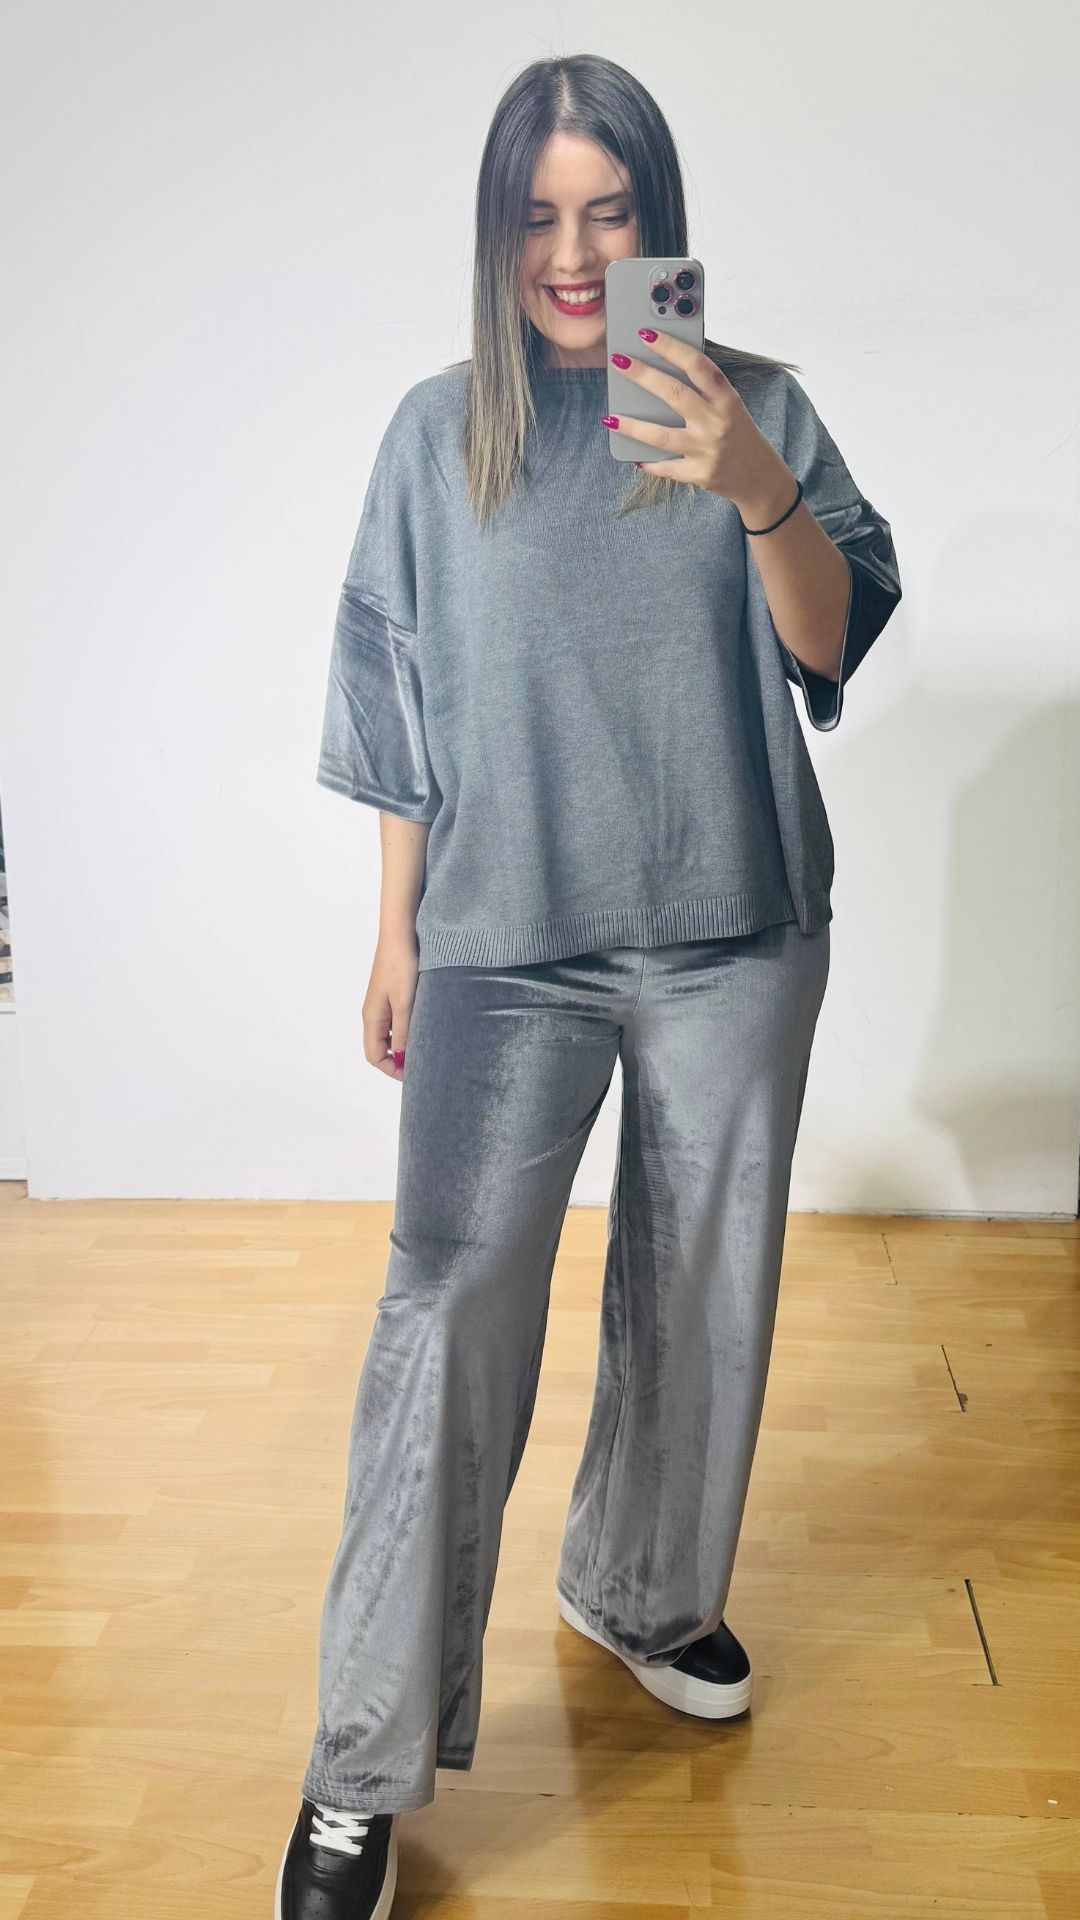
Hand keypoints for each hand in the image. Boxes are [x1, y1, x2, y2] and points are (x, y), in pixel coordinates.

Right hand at [364, 931, 419, 1078]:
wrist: (401, 933)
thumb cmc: (400, 966)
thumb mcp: (404, 1004)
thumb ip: (403, 1033)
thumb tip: (403, 1060)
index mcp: (371, 1018)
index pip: (374, 1056)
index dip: (392, 1069)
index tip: (414, 1073)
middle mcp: (373, 1013)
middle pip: (380, 1047)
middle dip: (399, 1059)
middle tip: (423, 1062)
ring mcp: (382, 1003)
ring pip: (390, 1034)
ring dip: (404, 1043)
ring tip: (426, 1045)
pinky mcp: (392, 994)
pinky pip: (396, 1020)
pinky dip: (408, 1029)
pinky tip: (425, 1025)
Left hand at [605, 329, 798, 524]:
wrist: (760, 478)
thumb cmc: (738, 434)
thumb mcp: (729, 406)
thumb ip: (703, 391)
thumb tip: (660, 371)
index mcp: (726, 398)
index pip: (697, 365)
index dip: (671, 348)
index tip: (646, 334)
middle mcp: (716, 422)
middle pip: (674, 394)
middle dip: (643, 375)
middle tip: (619, 361)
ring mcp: (706, 450)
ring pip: (662, 436)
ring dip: (632, 426)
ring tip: (610, 418)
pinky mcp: (698, 475)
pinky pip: (665, 467)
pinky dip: (648, 461)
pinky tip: (633, 454)